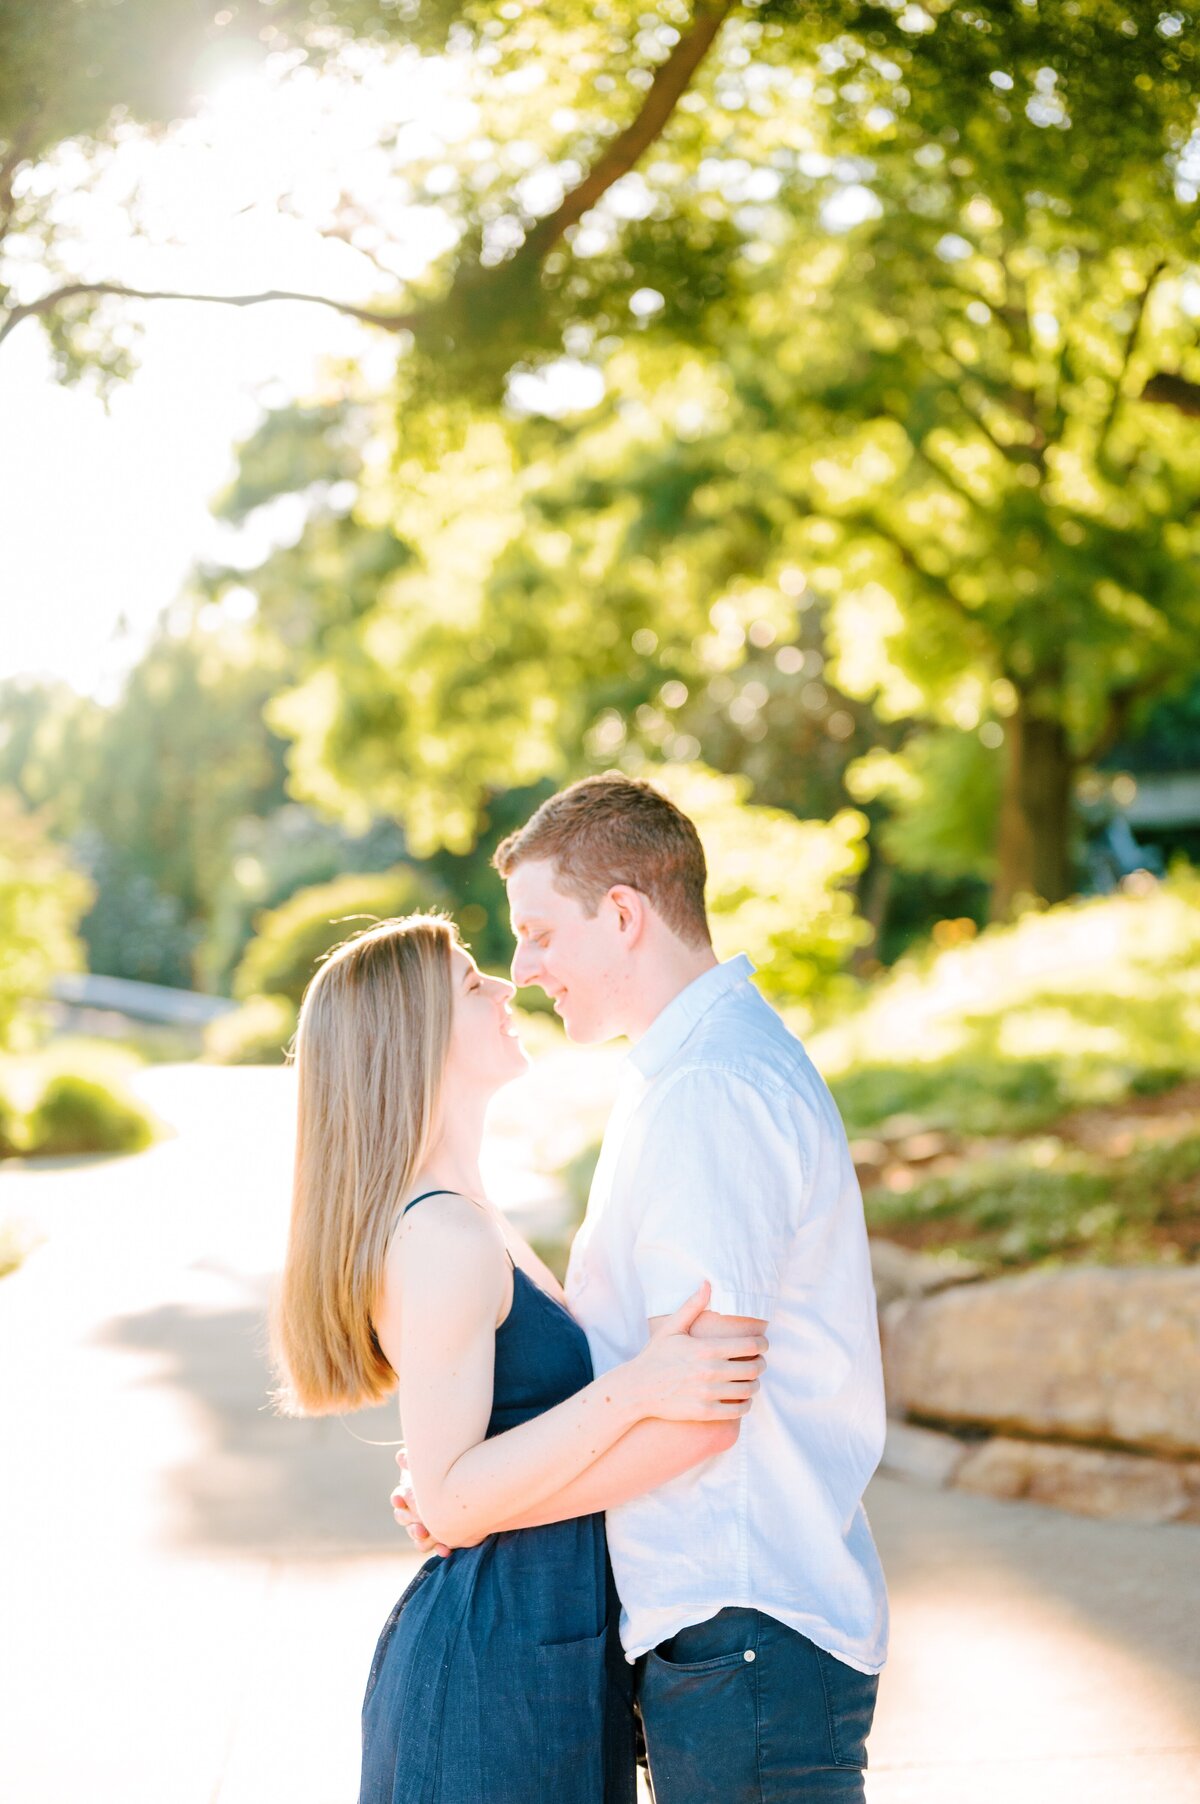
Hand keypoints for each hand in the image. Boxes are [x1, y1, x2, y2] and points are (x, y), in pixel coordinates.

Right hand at [391, 1456, 448, 1558]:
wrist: (468, 1488)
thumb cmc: (445, 1472)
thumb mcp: (432, 1464)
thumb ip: (416, 1460)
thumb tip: (402, 1455)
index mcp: (408, 1493)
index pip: (398, 1497)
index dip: (398, 1499)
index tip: (401, 1498)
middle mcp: (412, 1511)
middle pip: (405, 1519)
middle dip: (411, 1524)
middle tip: (420, 1527)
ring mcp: (423, 1524)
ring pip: (416, 1536)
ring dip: (420, 1538)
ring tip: (429, 1537)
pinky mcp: (437, 1536)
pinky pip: (434, 1546)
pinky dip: (439, 1548)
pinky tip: (446, 1550)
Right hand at [626, 1282, 767, 1422]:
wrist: (637, 1389)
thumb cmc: (655, 1356)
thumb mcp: (671, 1328)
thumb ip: (693, 1306)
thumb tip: (708, 1283)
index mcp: (706, 1348)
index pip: (750, 1345)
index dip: (763, 1344)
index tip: (762, 1344)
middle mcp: (710, 1371)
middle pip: (754, 1368)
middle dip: (762, 1364)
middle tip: (759, 1362)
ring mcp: (708, 1393)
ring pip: (749, 1390)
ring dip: (755, 1384)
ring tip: (751, 1380)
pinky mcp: (705, 1412)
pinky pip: (738, 1410)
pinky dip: (746, 1404)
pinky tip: (743, 1399)